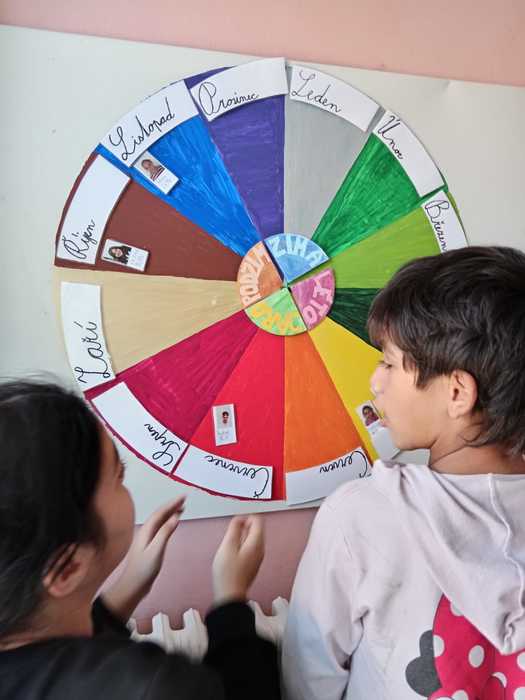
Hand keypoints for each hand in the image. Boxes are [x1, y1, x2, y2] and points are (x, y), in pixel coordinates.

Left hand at [104, 497, 184, 619]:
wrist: (133, 586)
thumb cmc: (144, 570)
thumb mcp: (156, 550)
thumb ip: (165, 533)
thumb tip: (175, 517)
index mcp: (147, 530)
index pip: (161, 512)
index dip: (172, 503)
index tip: (184, 496)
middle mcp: (146, 531)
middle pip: (160, 514)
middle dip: (172, 506)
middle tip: (184, 499)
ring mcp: (147, 538)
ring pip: (160, 521)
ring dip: (170, 513)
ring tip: (181, 508)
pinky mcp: (150, 545)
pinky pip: (160, 528)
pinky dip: (168, 522)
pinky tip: (172, 524)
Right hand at [212, 515, 264, 605]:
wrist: (230, 595)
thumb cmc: (228, 573)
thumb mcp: (228, 546)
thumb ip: (234, 529)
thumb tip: (239, 519)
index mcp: (256, 543)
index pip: (258, 520)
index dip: (246, 517)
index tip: (236, 522)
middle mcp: (260, 549)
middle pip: (256, 529)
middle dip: (244, 527)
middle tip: (231, 532)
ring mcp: (257, 558)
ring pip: (253, 539)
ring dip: (242, 536)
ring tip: (230, 543)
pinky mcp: (252, 564)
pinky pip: (250, 549)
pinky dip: (242, 546)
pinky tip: (232, 553)